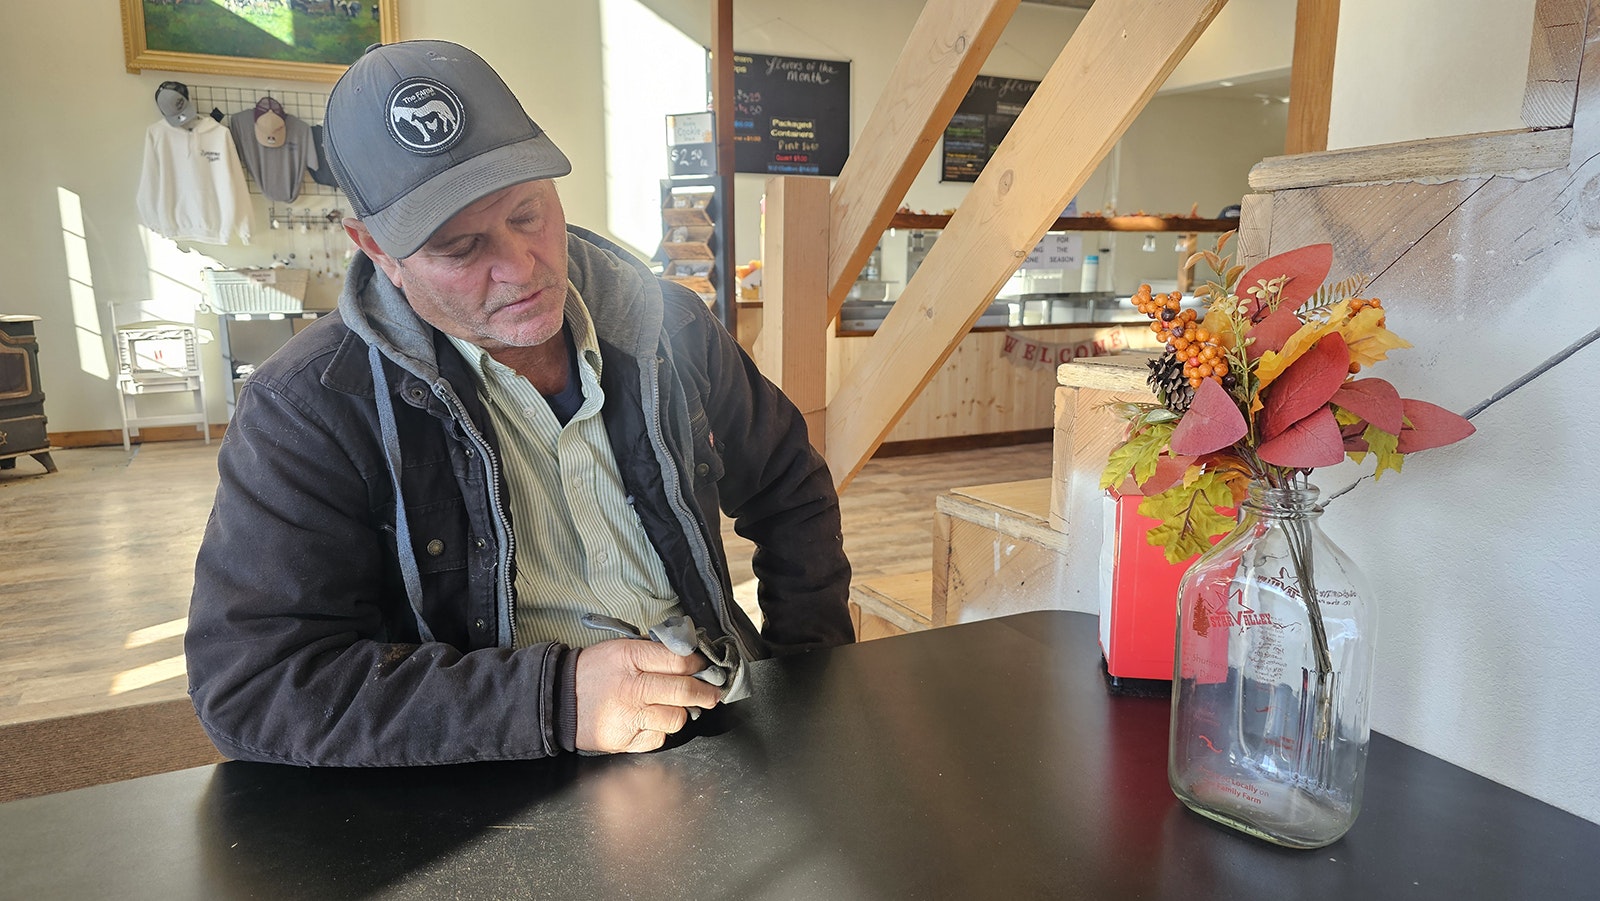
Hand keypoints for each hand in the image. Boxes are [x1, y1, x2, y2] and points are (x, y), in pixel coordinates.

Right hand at [575, 639, 720, 752]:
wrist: (556, 700)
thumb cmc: (592, 672)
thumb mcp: (619, 648)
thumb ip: (652, 652)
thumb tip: (689, 657)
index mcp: (630, 659)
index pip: (679, 660)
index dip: (697, 663)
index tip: (703, 666)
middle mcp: (632, 688)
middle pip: (683, 690)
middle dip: (706, 692)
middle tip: (713, 693)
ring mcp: (629, 717)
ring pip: (676, 718)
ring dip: (680, 713)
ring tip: (672, 706)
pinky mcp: (625, 740)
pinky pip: (659, 738)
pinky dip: (659, 731)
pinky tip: (650, 720)